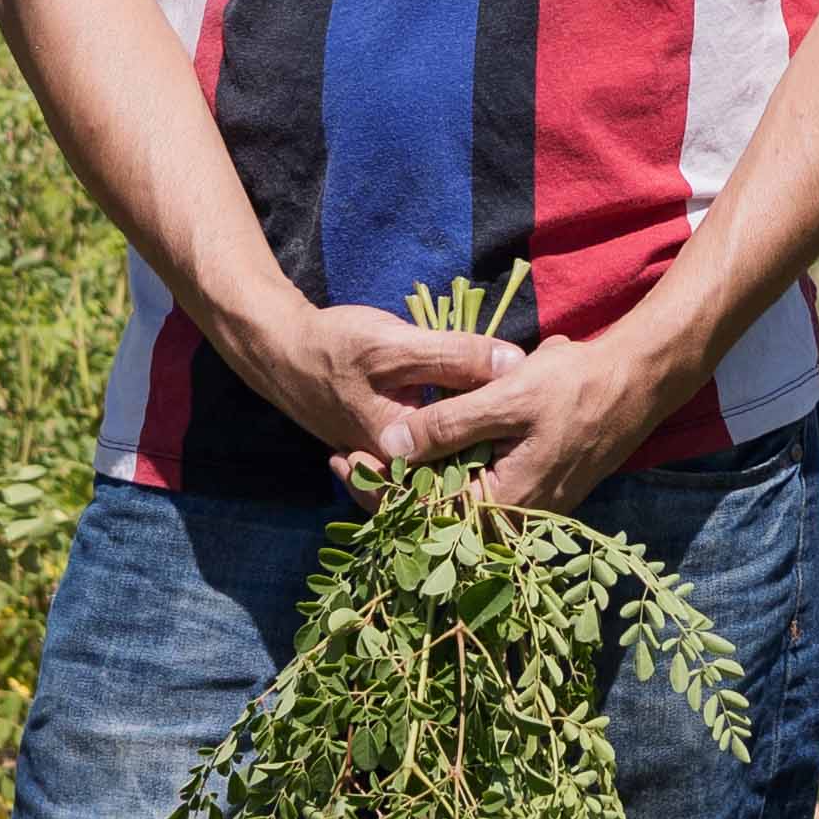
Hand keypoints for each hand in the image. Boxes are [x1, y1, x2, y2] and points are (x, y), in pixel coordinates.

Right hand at [215, 295, 502, 474]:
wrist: (283, 351)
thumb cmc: (335, 346)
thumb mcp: (397, 344)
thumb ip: (455, 356)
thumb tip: (515, 362)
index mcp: (402, 455)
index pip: (470, 469)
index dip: (509, 447)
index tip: (535, 420)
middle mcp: (396, 473)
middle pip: (461, 474)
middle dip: (496, 454)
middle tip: (528, 427)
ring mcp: (391, 468)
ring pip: (448, 467)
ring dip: (477, 448)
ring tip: (508, 423)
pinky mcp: (390, 454)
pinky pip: (430, 460)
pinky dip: (455, 443)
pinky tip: (477, 417)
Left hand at [366, 326, 700, 514]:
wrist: (635, 382)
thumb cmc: (574, 387)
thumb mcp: (505, 398)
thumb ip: (446, 425)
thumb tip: (387, 446)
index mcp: (504, 507)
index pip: (425, 516)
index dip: (379, 491)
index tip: (344, 461)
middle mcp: (512, 520)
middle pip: (433, 517)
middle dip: (387, 489)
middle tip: (340, 459)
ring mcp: (522, 509)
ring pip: (451, 504)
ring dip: (410, 481)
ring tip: (364, 455)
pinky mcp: (528, 491)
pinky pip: (472, 491)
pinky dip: (440, 473)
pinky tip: (414, 450)